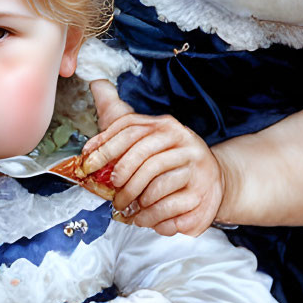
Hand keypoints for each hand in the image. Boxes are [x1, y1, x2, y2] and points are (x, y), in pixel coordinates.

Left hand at [83, 81, 223, 234]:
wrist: (213, 181)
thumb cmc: (170, 159)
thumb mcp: (146, 134)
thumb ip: (119, 115)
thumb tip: (97, 84)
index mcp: (165, 126)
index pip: (129, 130)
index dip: (105, 146)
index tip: (88, 164)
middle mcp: (183, 141)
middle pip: (142, 157)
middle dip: (122, 179)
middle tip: (113, 195)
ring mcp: (195, 166)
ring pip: (156, 184)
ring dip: (136, 200)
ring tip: (127, 208)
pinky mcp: (201, 193)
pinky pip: (169, 206)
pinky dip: (151, 216)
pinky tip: (144, 218)